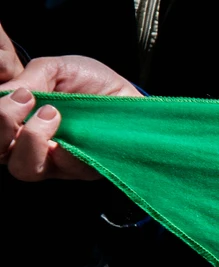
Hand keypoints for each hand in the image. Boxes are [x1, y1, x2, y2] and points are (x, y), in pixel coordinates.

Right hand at [1, 24, 142, 181]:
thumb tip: (4, 93)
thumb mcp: (57, 69)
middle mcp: (32, 145)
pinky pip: (61, 168)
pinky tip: (67, 123)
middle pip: (0, 153)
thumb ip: (29, 79)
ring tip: (51, 113)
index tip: (13, 92)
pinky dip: (60, 146)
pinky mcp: (82, 170)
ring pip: (24, 168)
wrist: (131, 95)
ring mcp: (56, 162)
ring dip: (30, 139)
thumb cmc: (92, 83)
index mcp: (19, 122)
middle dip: (2, 124)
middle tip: (24, 99)